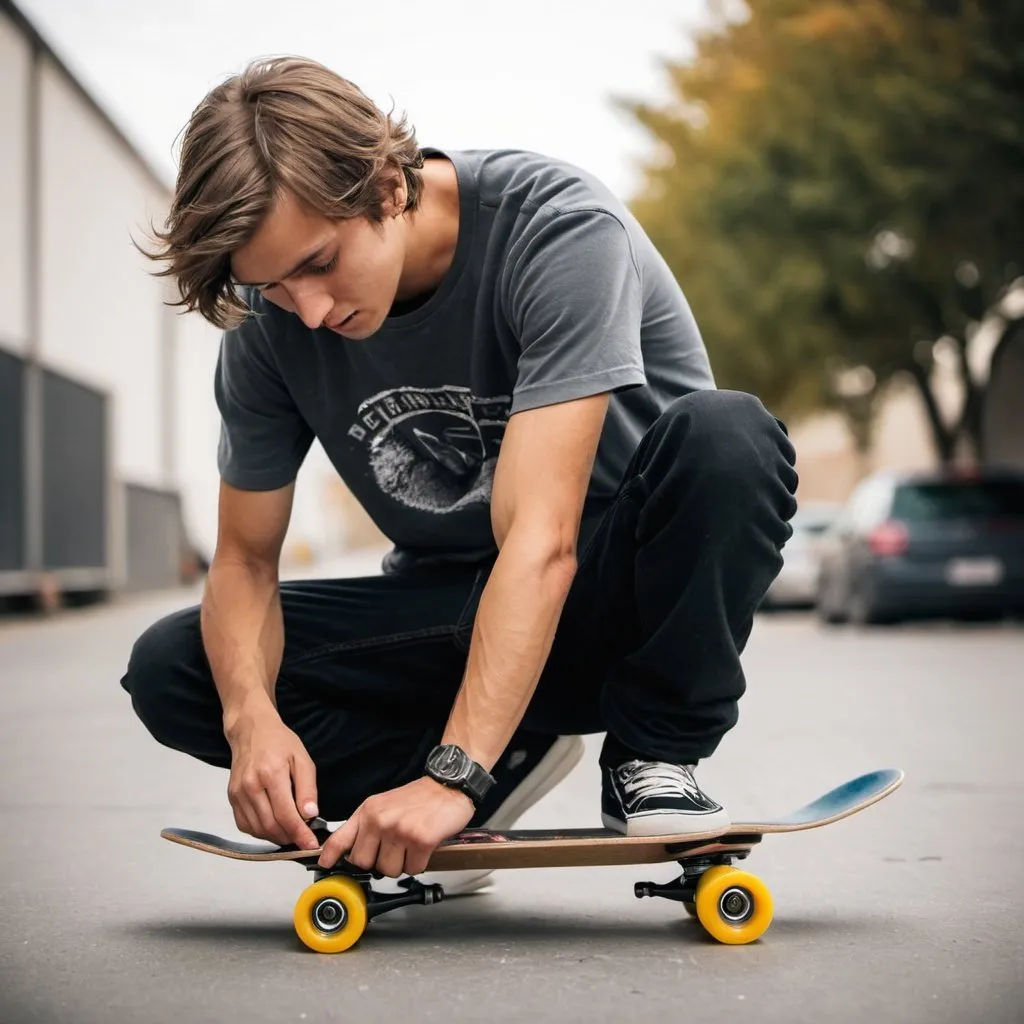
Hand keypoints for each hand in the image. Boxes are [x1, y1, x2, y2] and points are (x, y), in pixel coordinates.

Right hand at [225, 704, 319, 850]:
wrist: (251, 731)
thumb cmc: (280, 742)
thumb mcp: (302, 760)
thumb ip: (307, 789)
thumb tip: (311, 815)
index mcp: (271, 774)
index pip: (286, 815)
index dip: (300, 834)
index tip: (312, 845)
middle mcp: (251, 786)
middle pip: (271, 826)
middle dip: (290, 838)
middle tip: (304, 839)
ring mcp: (238, 794)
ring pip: (258, 830)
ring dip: (277, 837)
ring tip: (292, 832)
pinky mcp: (232, 798)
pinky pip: (246, 826)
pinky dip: (261, 832)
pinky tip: (274, 826)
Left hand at [318, 777, 474, 876]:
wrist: (448, 784)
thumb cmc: (417, 798)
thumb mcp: (383, 804)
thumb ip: (365, 826)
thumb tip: (350, 853)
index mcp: (368, 811)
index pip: (341, 839)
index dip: (330, 856)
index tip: (324, 865)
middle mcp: (380, 820)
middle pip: (365, 864)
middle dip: (379, 862)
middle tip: (394, 848)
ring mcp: (400, 830)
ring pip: (389, 871)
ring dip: (402, 863)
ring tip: (411, 844)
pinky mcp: (421, 840)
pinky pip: (413, 869)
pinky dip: (420, 862)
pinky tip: (424, 845)